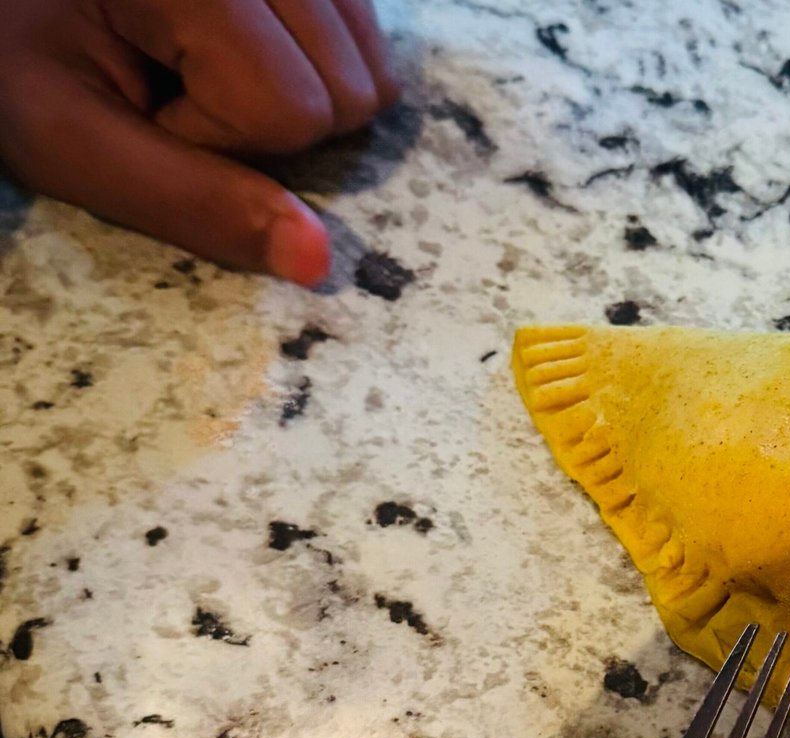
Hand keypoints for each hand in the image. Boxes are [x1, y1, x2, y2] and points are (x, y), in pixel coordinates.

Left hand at [0, 0, 400, 284]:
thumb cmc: (18, 55)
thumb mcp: (65, 135)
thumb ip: (185, 199)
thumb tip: (318, 258)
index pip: (292, 108)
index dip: (218, 140)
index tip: (143, 110)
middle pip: (351, 94)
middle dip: (269, 124)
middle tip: (177, 92)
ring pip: (376, 77)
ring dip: (300, 102)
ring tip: (205, 70)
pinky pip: (369, 48)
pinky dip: (318, 71)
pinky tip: (240, 51)